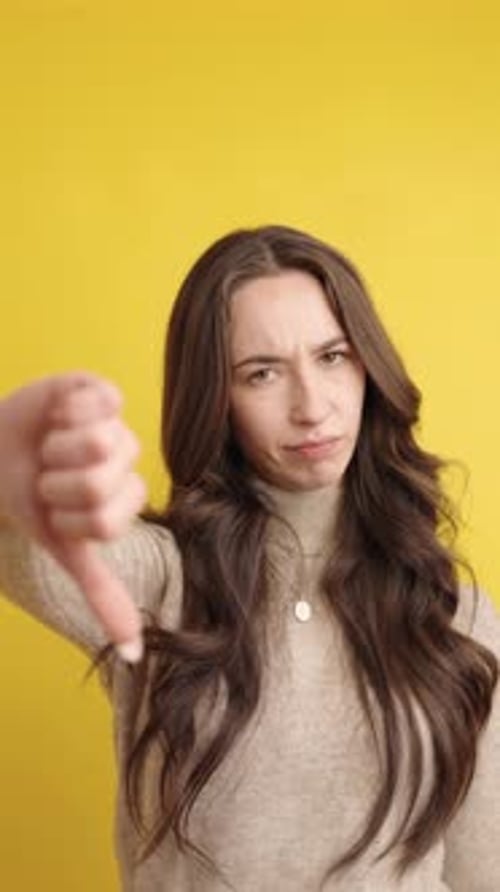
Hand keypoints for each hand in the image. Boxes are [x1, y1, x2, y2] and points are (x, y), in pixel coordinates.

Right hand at [0, 372, 146, 661]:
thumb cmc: (27, 500)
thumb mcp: (62, 548)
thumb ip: (100, 593)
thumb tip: (134, 653)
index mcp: (123, 503)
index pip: (104, 523)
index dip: (64, 518)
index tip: (53, 512)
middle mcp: (126, 464)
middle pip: (99, 482)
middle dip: (54, 484)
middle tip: (46, 477)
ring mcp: (116, 426)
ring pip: (99, 442)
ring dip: (56, 449)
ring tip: (49, 447)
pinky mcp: (101, 392)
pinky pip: (101, 402)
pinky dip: (66, 411)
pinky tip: (58, 415)